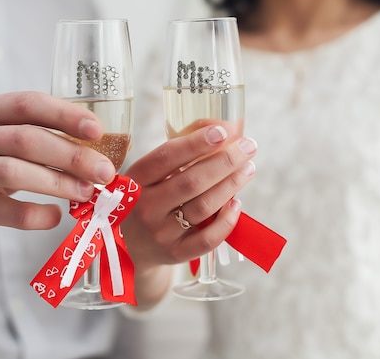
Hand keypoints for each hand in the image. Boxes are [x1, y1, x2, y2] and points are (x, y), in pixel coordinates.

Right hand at [0, 91, 115, 255]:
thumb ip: (42, 136)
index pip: (27, 104)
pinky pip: (8, 211)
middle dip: (71, 155)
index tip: (97, 130)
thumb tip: (100, 150)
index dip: (64, 115)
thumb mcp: (6, 139)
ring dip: (58, 182)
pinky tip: (55, 215)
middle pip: (25, 139)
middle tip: (104, 171)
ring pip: (14, 171)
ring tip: (87, 192)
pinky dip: (37, 214)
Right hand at [121, 122, 255, 304]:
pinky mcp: (175, 253)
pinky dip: (227, 220)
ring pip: (203, 207)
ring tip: (248, 169)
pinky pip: (208, 238)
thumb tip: (215, 126)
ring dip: (231, 185)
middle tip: (248, 147)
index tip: (221, 132)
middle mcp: (144, 208)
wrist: (132, 248)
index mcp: (134, 182)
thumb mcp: (147, 177)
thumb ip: (176, 153)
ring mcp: (159, 233)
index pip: (165, 158)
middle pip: (191, 182)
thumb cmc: (146, 200)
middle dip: (225, 161)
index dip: (194, 143)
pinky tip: (236, 203)